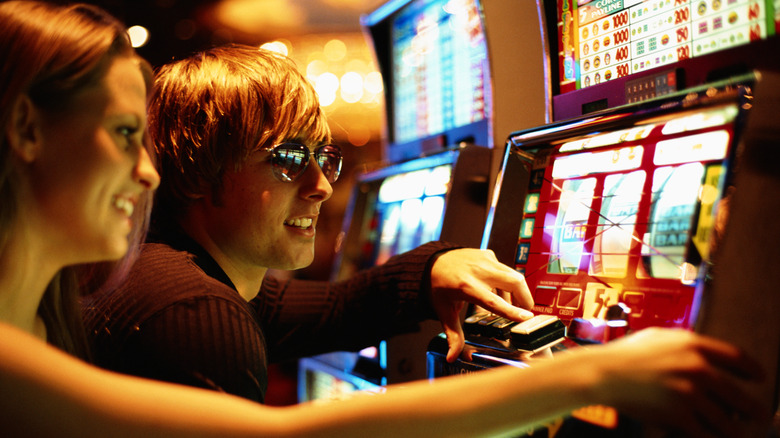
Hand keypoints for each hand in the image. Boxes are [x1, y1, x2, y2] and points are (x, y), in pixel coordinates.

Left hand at [429, 248, 533, 361]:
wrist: (431, 262)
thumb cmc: (438, 287)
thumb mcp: (444, 311)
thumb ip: (453, 335)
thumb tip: (453, 357)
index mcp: (466, 287)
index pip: (494, 301)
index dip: (512, 310)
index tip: (527, 317)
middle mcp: (478, 271)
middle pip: (513, 282)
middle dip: (525, 298)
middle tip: (526, 313)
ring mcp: (484, 260)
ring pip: (513, 275)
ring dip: (518, 291)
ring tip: (511, 304)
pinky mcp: (488, 254)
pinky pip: (505, 270)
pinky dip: (507, 282)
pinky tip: (499, 292)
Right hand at [587, 328, 768, 436]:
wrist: (602, 373)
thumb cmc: (625, 354)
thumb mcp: (658, 337)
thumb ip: (685, 342)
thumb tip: (707, 351)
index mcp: (693, 345)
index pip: (738, 358)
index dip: (753, 370)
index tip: (758, 379)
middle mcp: (697, 367)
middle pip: (738, 394)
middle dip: (752, 409)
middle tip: (757, 415)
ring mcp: (689, 392)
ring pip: (726, 419)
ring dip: (732, 428)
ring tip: (733, 431)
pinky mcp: (678, 414)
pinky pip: (706, 433)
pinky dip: (710, 437)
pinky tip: (711, 436)